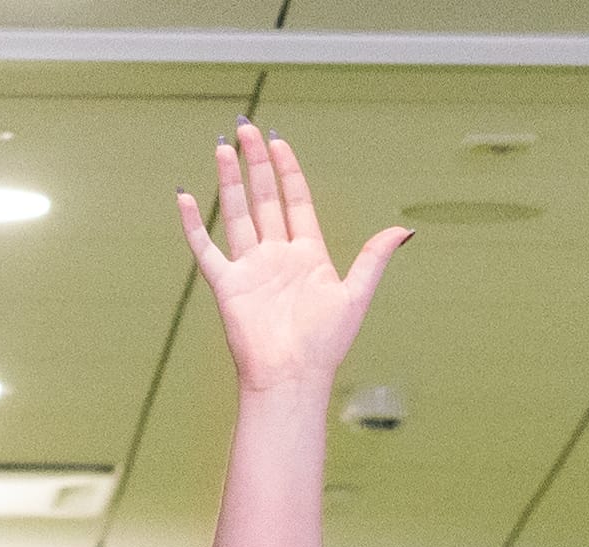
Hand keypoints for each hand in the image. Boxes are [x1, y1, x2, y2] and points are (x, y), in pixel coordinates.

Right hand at [181, 125, 406, 397]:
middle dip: (255, 163)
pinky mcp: (227, 285)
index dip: (288, 171)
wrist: (292, 376)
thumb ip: (374, 258)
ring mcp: (250, 268)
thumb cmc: (324, 344)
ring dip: (229, 180)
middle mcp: (277, 256)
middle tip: (246, 128)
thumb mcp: (355, 296)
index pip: (296, 201)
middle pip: (264, 199)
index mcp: (307, 255)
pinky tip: (185, 195)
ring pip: (237, 213)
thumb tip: (404, 230)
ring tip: (221, 147)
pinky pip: (206, 248)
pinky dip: (193, 224)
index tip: (278, 141)